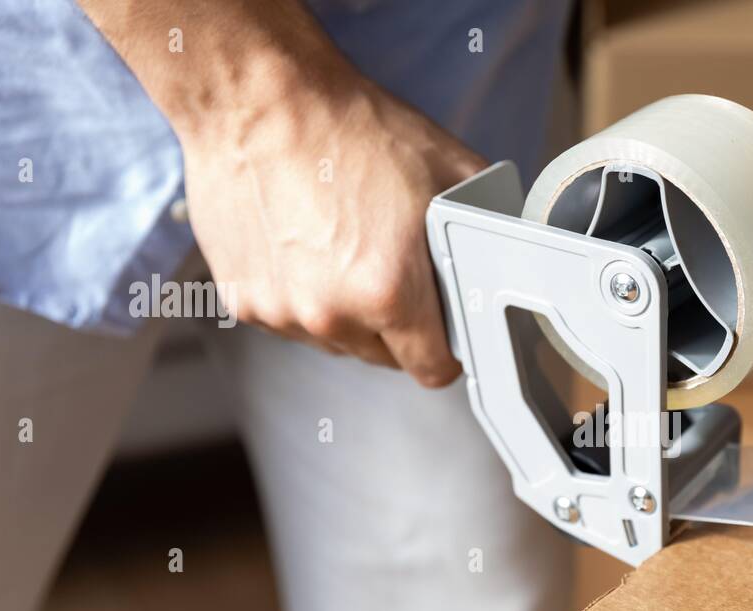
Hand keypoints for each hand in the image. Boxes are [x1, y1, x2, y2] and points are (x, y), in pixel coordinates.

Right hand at [179, 72, 484, 384]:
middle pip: (383, 357)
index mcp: (388, 293)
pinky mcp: (242, 300)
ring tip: (343, 247)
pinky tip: (305, 245)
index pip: (432, 370)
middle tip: (392, 266)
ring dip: (346, 312)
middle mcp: (331, 313)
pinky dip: (301, 295)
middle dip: (397, 325)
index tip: (444, 333)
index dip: (445, 351)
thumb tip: (510, 255)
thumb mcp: (448, 169)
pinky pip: (290, 320)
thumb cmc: (346, 127)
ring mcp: (282, 310)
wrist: (254, 97)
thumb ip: (486, 226)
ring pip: (335, 340)